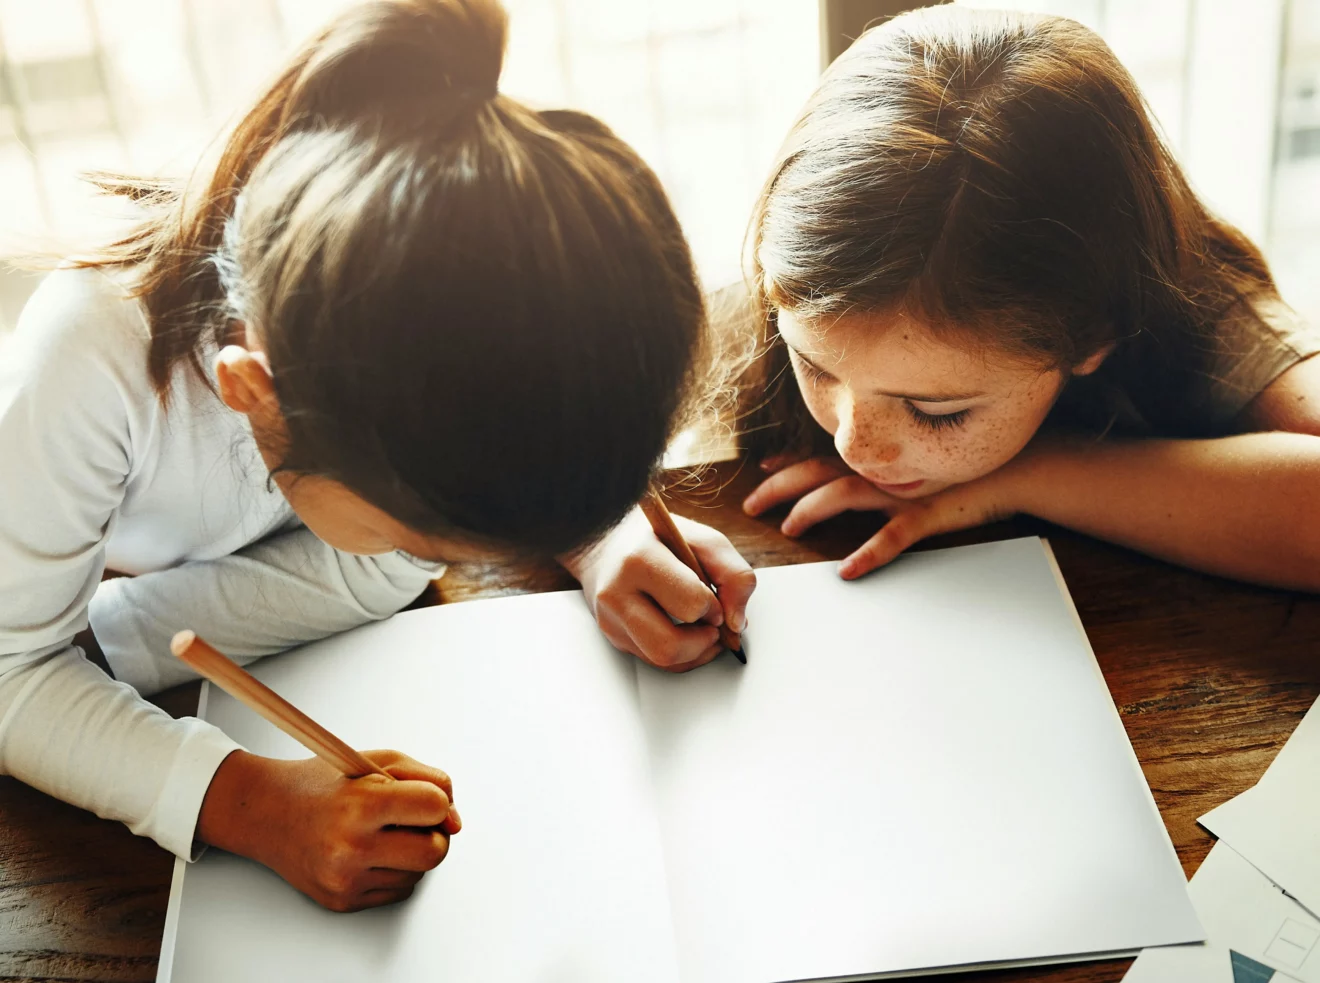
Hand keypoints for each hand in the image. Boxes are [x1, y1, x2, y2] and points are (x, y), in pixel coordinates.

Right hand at [198, 748, 459, 912]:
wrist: (266, 812)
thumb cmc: (324, 783)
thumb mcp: (376, 760)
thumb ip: (427, 780)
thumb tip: (456, 822)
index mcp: (361, 804)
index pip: (433, 807)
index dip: (438, 801)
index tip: (426, 799)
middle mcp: (351, 847)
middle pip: (434, 852)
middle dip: (435, 835)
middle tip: (413, 821)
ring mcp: (345, 879)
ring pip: (418, 874)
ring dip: (412, 852)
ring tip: (383, 832)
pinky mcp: (342, 901)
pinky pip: (397, 890)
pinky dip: (394, 871)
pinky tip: (371, 851)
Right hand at [562, 506, 756, 671]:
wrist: (608, 541)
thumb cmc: (659, 538)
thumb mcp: (702, 539)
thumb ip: (732, 574)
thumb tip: (736, 622)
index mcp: (639, 560)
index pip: (689, 603)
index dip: (713, 606)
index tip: (714, 598)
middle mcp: (617, 594)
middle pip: (669, 646)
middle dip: (703, 640)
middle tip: (712, 623)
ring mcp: (611, 620)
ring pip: (662, 661)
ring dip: (695, 652)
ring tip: (704, 630)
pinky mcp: (614, 637)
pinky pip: (656, 662)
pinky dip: (682, 655)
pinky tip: (688, 634)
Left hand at [744, 455, 1020, 578]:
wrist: (1015, 470)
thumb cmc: (963, 472)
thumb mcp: (914, 469)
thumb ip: (881, 473)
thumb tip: (846, 479)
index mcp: (876, 461)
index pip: (819, 457)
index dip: (786, 464)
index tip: (761, 471)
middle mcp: (882, 471)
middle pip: (817, 472)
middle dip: (779, 487)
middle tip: (751, 505)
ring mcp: (902, 491)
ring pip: (844, 494)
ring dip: (811, 509)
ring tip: (789, 528)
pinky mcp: (926, 514)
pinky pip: (892, 536)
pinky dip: (868, 552)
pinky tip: (847, 569)